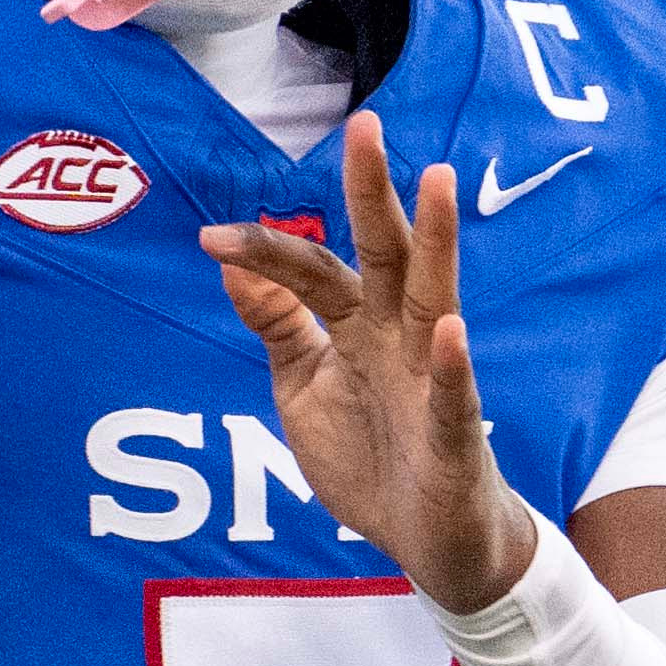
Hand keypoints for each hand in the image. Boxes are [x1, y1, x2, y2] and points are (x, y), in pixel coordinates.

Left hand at [202, 112, 538, 616]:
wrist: (428, 542)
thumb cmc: (371, 455)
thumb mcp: (304, 388)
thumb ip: (278, 328)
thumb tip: (230, 268)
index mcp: (357, 326)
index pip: (311, 273)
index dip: (264, 252)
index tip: (209, 238)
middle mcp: (399, 338)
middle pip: (387, 254)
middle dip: (374, 191)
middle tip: (366, 123)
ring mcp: (433, 380)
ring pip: (436, 300)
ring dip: (437, 241)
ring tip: (437, 180)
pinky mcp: (456, 436)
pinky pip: (455, 397)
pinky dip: (451, 366)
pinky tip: (448, 331)